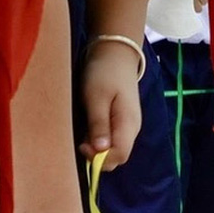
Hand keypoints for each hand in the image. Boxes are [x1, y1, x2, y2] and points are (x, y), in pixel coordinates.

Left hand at [79, 41, 142, 166]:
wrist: (116, 54)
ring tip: (83, 133)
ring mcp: (129, 126)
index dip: (100, 158)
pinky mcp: (123, 122)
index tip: (82, 146)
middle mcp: (132, 129)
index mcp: (128, 123)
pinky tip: (89, 129)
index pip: (120, 155)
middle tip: (80, 141)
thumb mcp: (96, 97)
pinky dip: (100, 141)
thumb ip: (99, 124)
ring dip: (98, 149)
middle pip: (119, 157)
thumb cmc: (104, 73)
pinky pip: (113, 140)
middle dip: (99, 156)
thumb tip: (100, 151)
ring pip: (115, 150)